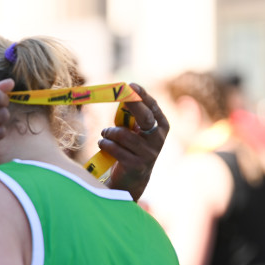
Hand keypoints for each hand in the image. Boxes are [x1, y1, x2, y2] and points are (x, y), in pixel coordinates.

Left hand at [99, 83, 168, 200]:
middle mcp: (158, 139)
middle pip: (145, 117)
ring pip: (123, 134)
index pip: (153, 107)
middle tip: (120, 94)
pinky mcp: (136, 165)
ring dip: (109, 132)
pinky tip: (103, 144)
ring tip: (105, 134)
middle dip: (133, 104)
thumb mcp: (135, 131)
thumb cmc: (131, 148)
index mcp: (161, 126)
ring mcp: (149, 153)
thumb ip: (132, 116)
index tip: (131, 85)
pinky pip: (115, 148)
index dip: (142, 96)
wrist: (132, 179)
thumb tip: (123, 93)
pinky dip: (105, 144)